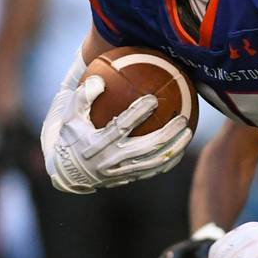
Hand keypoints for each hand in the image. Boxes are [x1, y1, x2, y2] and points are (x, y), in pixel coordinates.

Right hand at [42, 74, 191, 193]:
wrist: (68, 173)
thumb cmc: (71, 137)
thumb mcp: (69, 116)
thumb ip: (82, 97)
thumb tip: (99, 79)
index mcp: (97, 143)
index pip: (121, 127)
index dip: (138, 113)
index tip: (153, 99)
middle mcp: (112, 159)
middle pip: (146, 147)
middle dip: (167, 133)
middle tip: (182, 118)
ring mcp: (122, 171)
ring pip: (155, 161)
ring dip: (174, 147)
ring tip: (188, 131)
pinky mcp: (129, 178)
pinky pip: (154, 170)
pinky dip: (170, 160)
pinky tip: (181, 147)